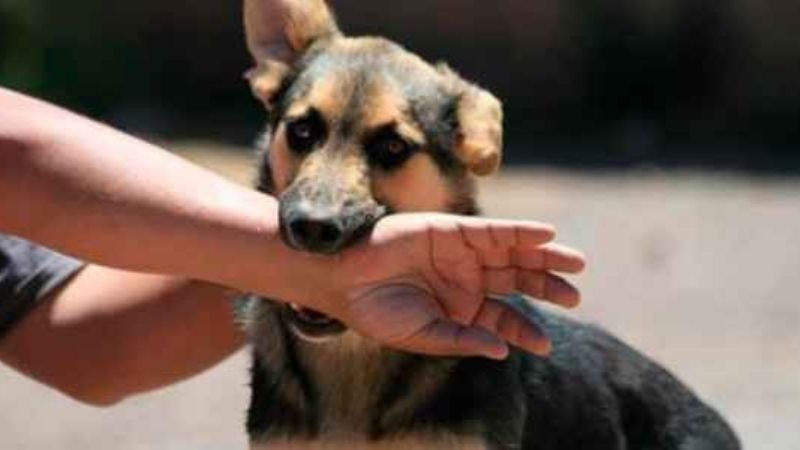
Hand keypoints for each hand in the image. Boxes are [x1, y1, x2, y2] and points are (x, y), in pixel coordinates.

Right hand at [325, 213, 584, 358]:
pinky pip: (492, 231)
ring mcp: (460, 253)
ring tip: (576, 264)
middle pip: (516, 280)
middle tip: (574, 296)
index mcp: (460, 307)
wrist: (341, 279)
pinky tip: (546, 236)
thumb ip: (462, 339)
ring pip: (511, 253)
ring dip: (543, 256)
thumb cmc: (376, 312)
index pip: (503, 319)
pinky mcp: (451, 230)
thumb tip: (502, 351)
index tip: (545, 345)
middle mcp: (466, 278)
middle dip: (546, 285)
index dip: (525, 330)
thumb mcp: (424, 334)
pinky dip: (519, 232)